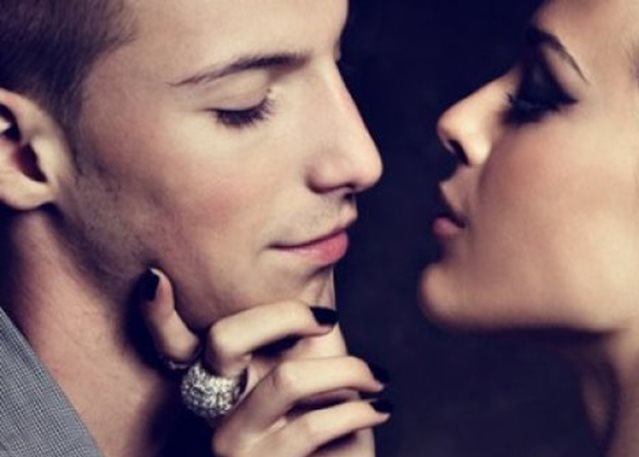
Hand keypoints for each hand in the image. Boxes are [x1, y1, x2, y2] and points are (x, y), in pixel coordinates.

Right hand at [139, 269, 391, 456]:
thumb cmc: (329, 413)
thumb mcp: (315, 360)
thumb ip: (301, 322)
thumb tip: (317, 254)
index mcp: (219, 375)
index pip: (170, 344)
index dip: (155, 313)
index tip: (156, 277)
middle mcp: (212, 407)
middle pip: (223, 338)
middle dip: (288, 313)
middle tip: (327, 317)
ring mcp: (234, 443)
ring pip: (289, 378)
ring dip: (350, 371)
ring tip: (376, 378)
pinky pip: (317, 423)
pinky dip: (362, 409)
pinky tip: (379, 408)